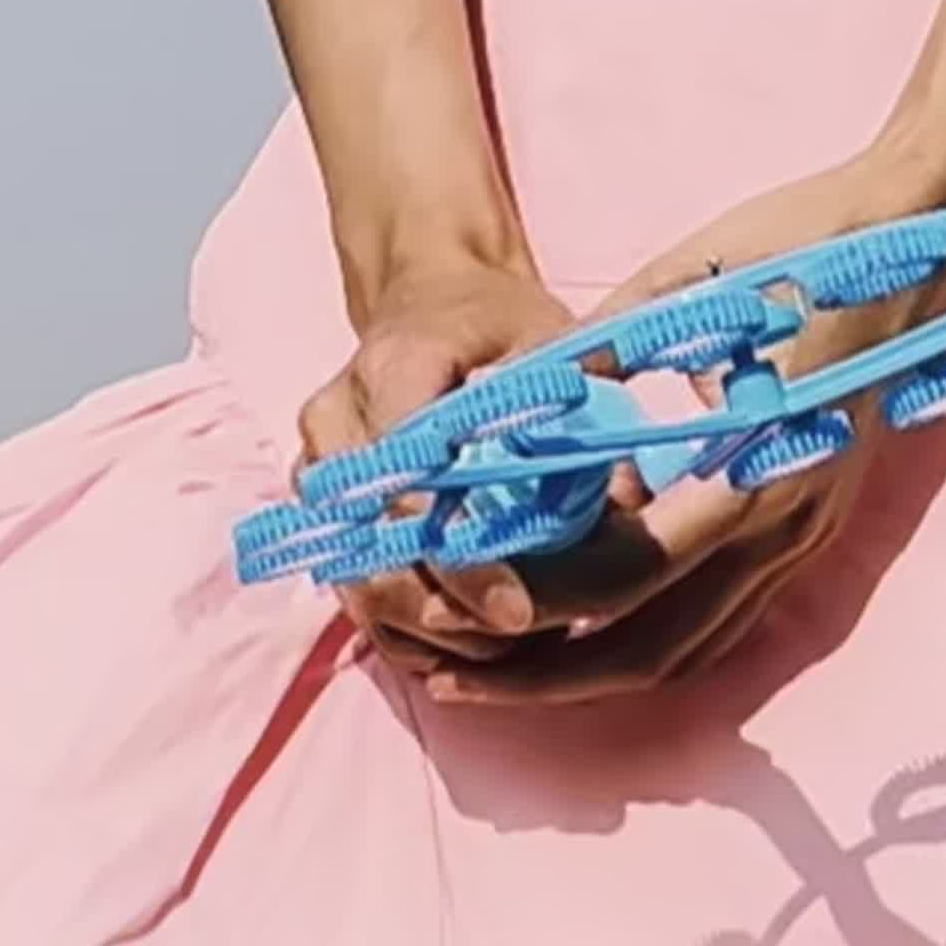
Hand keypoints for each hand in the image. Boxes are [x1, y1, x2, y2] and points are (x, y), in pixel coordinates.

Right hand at [294, 245, 582, 678]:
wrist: (427, 293)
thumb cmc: (492, 316)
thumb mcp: (545, 336)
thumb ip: (582, 407)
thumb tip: (628, 498)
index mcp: (393, 367)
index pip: (410, 485)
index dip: (460, 558)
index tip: (516, 609)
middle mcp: (337, 417)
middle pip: (368, 547)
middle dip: (437, 610)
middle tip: (512, 640)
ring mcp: (317, 461)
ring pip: (351, 575)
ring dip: (419, 626)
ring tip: (498, 651)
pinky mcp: (320, 498)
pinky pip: (346, 579)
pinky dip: (399, 622)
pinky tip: (458, 642)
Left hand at [418, 144, 945, 711]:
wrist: (928, 233)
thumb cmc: (815, 238)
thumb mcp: (704, 271)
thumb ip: (613, 337)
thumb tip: (519, 385)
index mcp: (756, 464)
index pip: (627, 573)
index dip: (538, 601)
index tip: (456, 604)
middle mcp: (787, 522)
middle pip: (653, 646)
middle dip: (549, 674)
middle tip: (456, 680)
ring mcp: (808, 532)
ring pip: (692, 650)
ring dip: (598, 670)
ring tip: (505, 670)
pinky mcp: (814, 525)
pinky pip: (726, 622)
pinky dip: (654, 643)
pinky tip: (594, 629)